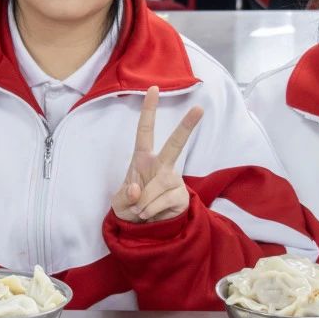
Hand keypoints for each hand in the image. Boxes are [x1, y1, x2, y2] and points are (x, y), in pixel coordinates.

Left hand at [111, 87, 203, 222]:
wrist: (145, 230)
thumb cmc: (131, 207)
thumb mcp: (119, 203)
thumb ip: (125, 196)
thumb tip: (137, 190)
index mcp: (143, 158)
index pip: (145, 130)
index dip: (148, 110)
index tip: (153, 88)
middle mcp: (161, 165)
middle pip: (175, 144)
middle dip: (187, 126)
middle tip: (199, 108)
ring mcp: (173, 179)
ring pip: (158, 186)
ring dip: (143, 203)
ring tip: (141, 210)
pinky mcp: (181, 195)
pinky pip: (163, 201)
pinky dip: (150, 211)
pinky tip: (151, 214)